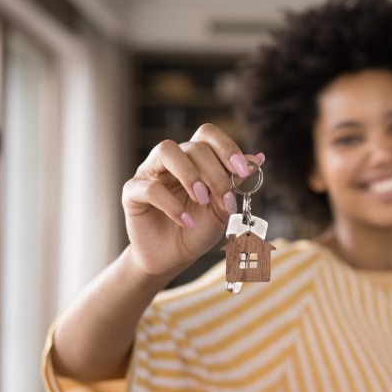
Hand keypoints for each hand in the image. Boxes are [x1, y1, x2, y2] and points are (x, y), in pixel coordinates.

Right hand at [122, 123, 264, 276]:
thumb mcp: (223, 206)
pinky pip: (150, 187)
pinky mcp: (133, 193)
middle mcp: (171, 159)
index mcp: (194, 158)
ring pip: (166, 151)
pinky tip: (186, 221)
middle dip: (214, 172)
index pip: (208, 134)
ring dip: (190, 175)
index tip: (242, 171)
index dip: (227, 147)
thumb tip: (258, 157)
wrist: (175, 257)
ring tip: (202, 199)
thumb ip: (235, 181)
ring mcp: (150, 172)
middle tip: (223, 197)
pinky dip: (172, 205)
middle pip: (193, 146)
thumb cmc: (199, 228)